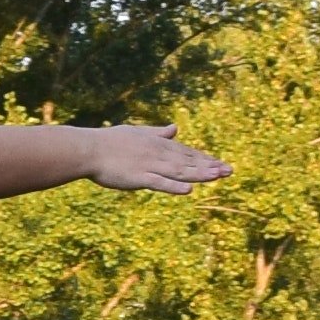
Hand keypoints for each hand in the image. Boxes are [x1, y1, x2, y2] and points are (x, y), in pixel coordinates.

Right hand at [84, 124, 229, 192]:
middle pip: (188, 161)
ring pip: (179, 171)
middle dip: (209, 166)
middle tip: (230, 171)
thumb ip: (157, 133)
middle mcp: (158, 153)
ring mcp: (149, 166)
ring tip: (218, 177)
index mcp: (157, 144)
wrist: (88, 149)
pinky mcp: (139, 178)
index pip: (186, 152)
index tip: (220, 164)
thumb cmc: (110, 142)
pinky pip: (160, 183)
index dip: (204, 158)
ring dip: (199, 174)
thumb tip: (174, 128)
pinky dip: (174, 187)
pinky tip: (188, 190)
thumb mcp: (137, 133)